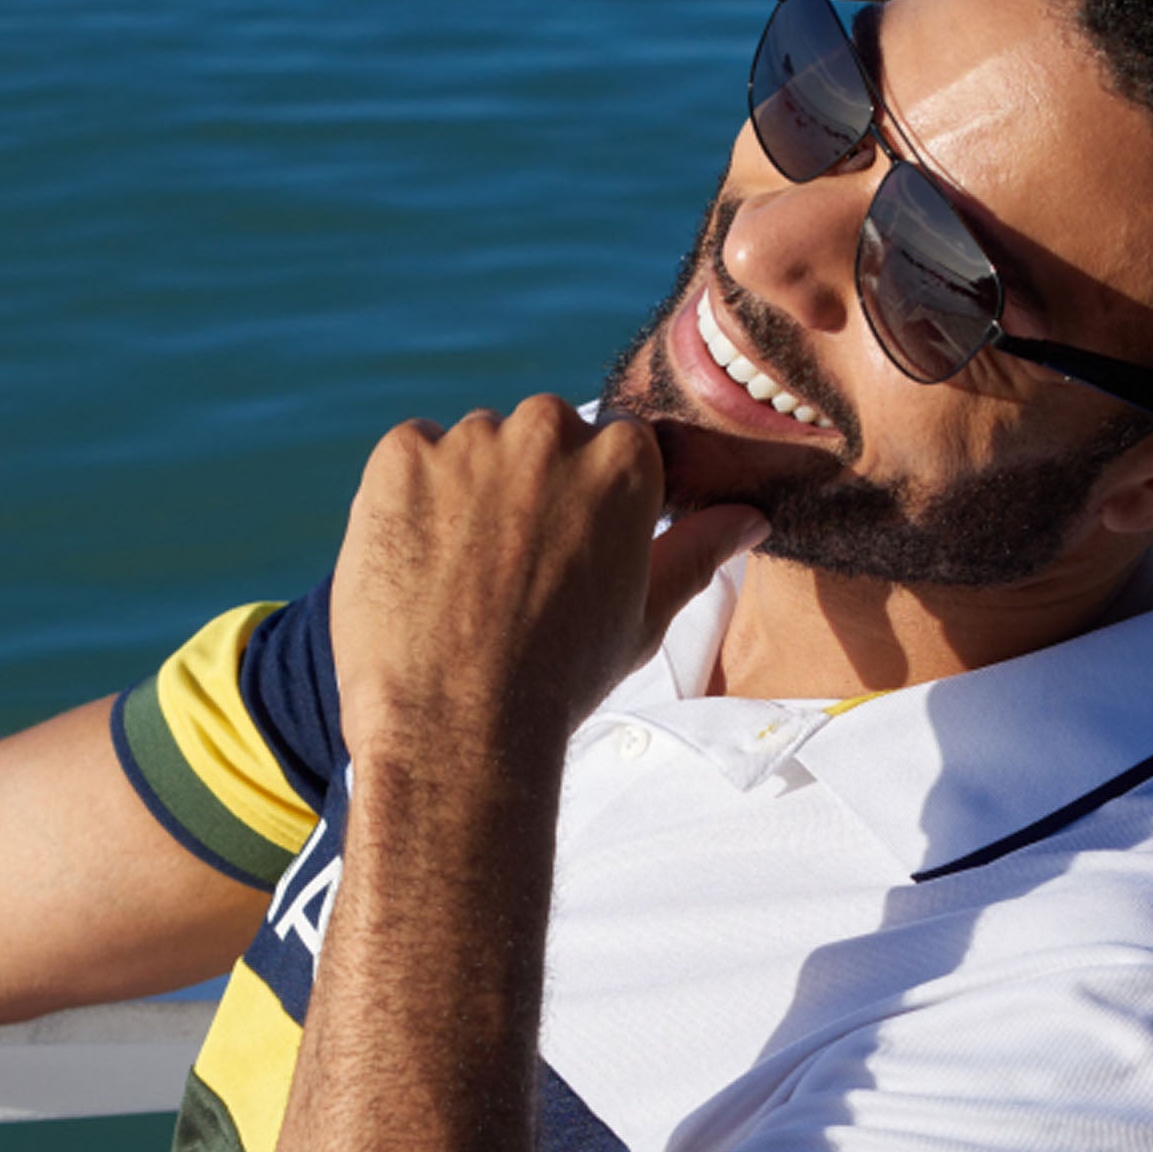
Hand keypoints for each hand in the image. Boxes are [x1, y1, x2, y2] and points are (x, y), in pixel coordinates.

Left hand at [330, 396, 766, 767]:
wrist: (457, 722)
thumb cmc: (561, 677)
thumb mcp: (646, 616)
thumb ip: (697, 551)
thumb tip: (751, 518)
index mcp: (625, 459)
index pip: (616, 444)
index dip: (592, 499)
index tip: (573, 545)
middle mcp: (551, 430)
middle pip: (544, 435)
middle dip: (533, 484)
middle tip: (515, 566)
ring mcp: (471, 440)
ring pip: (476, 445)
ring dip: (471, 487)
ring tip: (463, 574)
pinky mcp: (402, 456)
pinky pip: (412, 455)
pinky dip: (412, 495)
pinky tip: (421, 561)